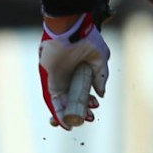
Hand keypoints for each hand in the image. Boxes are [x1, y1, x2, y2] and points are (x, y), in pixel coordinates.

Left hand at [38, 11, 109, 127]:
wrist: (71, 30)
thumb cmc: (86, 39)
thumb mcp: (99, 58)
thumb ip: (101, 76)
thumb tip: (101, 93)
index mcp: (79, 71)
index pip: (82, 91)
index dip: (88, 102)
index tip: (95, 105)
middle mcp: (68, 77)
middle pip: (71, 99)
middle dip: (80, 110)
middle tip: (90, 117)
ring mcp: (58, 80)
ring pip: (62, 103)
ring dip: (69, 115)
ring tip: (77, 122)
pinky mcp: (50, 81)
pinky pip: (52, 101)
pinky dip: (57, 113)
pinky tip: (65, 123)